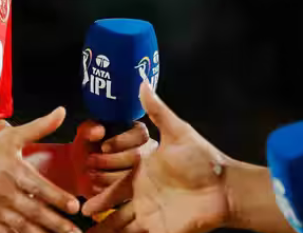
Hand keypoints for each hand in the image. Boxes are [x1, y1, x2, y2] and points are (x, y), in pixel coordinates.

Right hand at [0, 107, 82, 232]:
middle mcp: (7, 193)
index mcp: (16, 172)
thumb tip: (61, 111)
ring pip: (22, 227)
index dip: (58, 197)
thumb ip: (40, 127)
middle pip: (36, 211)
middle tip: (75, 232)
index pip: (41, 187)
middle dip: (57, 224)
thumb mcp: (10, 137)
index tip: (75, 206)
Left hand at [71, 119, 157, 197]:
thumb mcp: (85, 135)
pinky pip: (127, 194)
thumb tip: (98, 131)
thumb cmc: (88, 147)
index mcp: (138, 133)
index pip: (140, 133)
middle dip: (112, 161)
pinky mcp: (136, 192)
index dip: (121, 141)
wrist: (82, 171)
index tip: (103, 147)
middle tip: (90, 161)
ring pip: (134, 177)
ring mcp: (145, 174)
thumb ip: (89, 128)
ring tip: (91, 174)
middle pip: (138, 156)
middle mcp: (147, 152)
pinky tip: (95, 187)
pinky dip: (109, 193)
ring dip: (108, 177)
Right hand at [81, 82, 230, 232]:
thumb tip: (142, 82)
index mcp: (144, 171)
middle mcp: (144, 193)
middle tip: (77, 211)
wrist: (225, 188)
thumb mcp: (178, 132)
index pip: (116, 178)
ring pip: (119, 223)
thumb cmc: (204, 159)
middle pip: (113, 204)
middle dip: (96, 208)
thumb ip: (157, 110)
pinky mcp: (158, 229)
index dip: (100, 183)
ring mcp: (150, 212)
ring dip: (104, 228)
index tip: (84, 182)